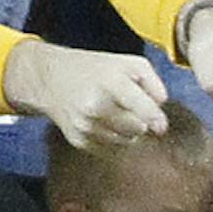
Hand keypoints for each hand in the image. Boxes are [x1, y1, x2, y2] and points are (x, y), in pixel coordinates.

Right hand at [3, 42, 172, 148]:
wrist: (50, 79)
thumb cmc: (94, 69)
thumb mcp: (127, 62)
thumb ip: (152, 81)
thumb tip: (162, 105)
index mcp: (110, 82)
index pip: (140, 107)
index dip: (155, 119)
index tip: (161, 126)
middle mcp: (96, 106)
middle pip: (137, 129)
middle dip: (140, 121)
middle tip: (130, 107)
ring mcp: (86, 126)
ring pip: (126, 141)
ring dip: (128, 131)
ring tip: (115, 112)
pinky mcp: (80, 141)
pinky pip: (110, 149)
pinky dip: (112, 138)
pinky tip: (102, 121)